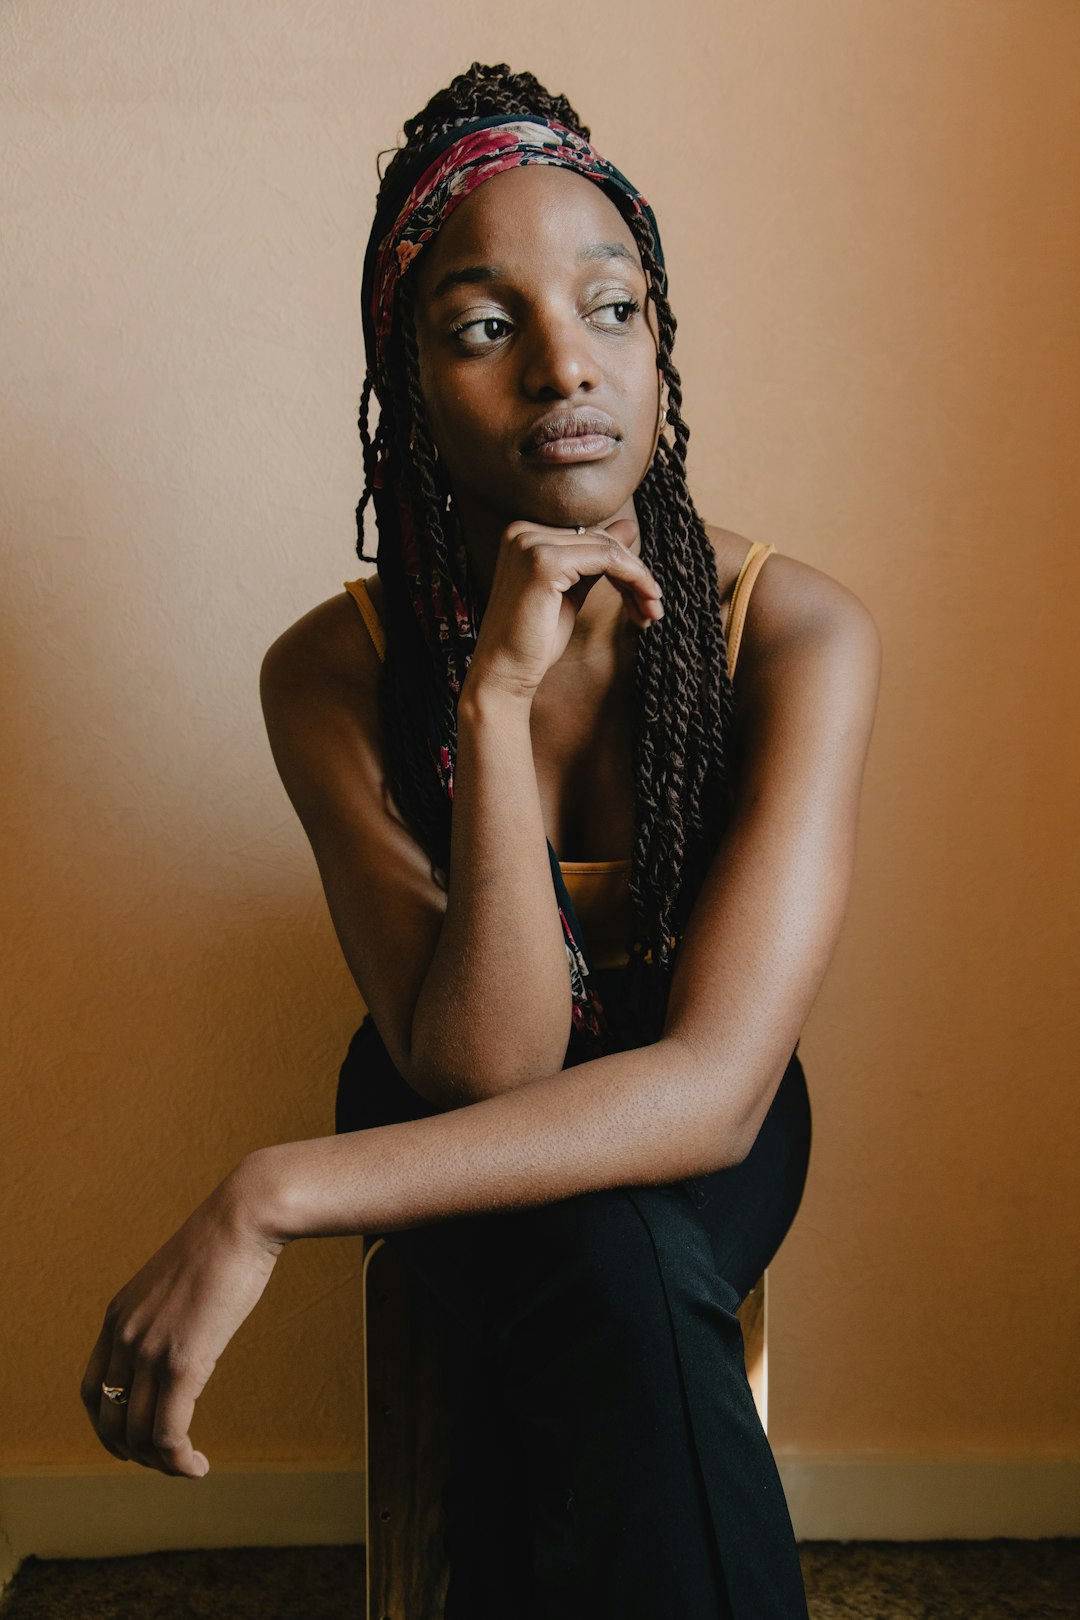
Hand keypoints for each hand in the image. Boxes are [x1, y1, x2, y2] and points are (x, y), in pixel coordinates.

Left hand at [80, 1159, 285, 1477]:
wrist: (243, 1218)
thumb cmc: (225, 1245)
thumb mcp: (179, 1284)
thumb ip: (168, 1315)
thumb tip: (186, 1340)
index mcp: (117, 1316)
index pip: (93, 1390)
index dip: (108, 1424)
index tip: (136, 1437)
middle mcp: (123, 1336)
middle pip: (109, 1420)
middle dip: (134, 1452)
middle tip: (166, 1460)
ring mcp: (149, 1350)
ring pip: (138, 1435)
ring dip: (162, 1463)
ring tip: (189, 1467)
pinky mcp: (182, 1361)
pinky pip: (168, 1432)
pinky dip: (179, 1461)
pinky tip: (199, 1466)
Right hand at [465, 517, 663, 701]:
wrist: (504, 674)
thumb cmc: (534, 641)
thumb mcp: (571, 592)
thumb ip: (595, 561)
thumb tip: (629, 526)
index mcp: (524, 534)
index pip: (589, 537)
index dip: (623, 565)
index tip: (645, 597)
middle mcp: (523, 531)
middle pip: (600, 540)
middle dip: (634, 573)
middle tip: (653, 607)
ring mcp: (530, 543)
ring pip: (607, 548)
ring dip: (638, 579)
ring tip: (651, 611)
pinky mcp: (544, 561)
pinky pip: (606, 559)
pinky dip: (632, 579)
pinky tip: (641, 605)